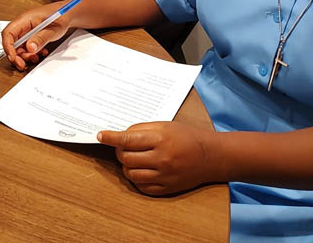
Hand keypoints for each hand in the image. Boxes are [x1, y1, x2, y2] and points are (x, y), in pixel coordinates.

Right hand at [1, 2, 70, 70]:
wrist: (67, 14)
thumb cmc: (61, 16)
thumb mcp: (53, 29)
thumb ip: (41, 38)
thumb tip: (30, 48)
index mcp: (24, 19)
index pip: (8, 33)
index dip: (8, 46)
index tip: (13, 58)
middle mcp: (23, 25)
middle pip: (12, 43)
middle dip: (16, 56)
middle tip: (22, 65)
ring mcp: (26, 31)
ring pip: (19, 47)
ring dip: (25, 56)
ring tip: (36, 57)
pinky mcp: (31, 36)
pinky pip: (26, 48)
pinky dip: (32, 53)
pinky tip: (41, 53)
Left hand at [97, 122, 218, 195]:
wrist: (212, 156)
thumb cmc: (188, 136)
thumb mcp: (165, 125)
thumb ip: (142, 130)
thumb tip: (120, 135)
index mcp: (160, 139)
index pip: (127, 139)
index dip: (111, 138)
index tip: (100, 136)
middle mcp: (161, 158)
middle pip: (126, 158)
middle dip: (120, 151)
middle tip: (123, 147)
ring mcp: (164, 175)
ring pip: (131, 174)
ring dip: (126, 166)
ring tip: (133, 158)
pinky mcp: (167, 188)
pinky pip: (142, 186)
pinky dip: (137, 178)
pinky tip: (141, 170)